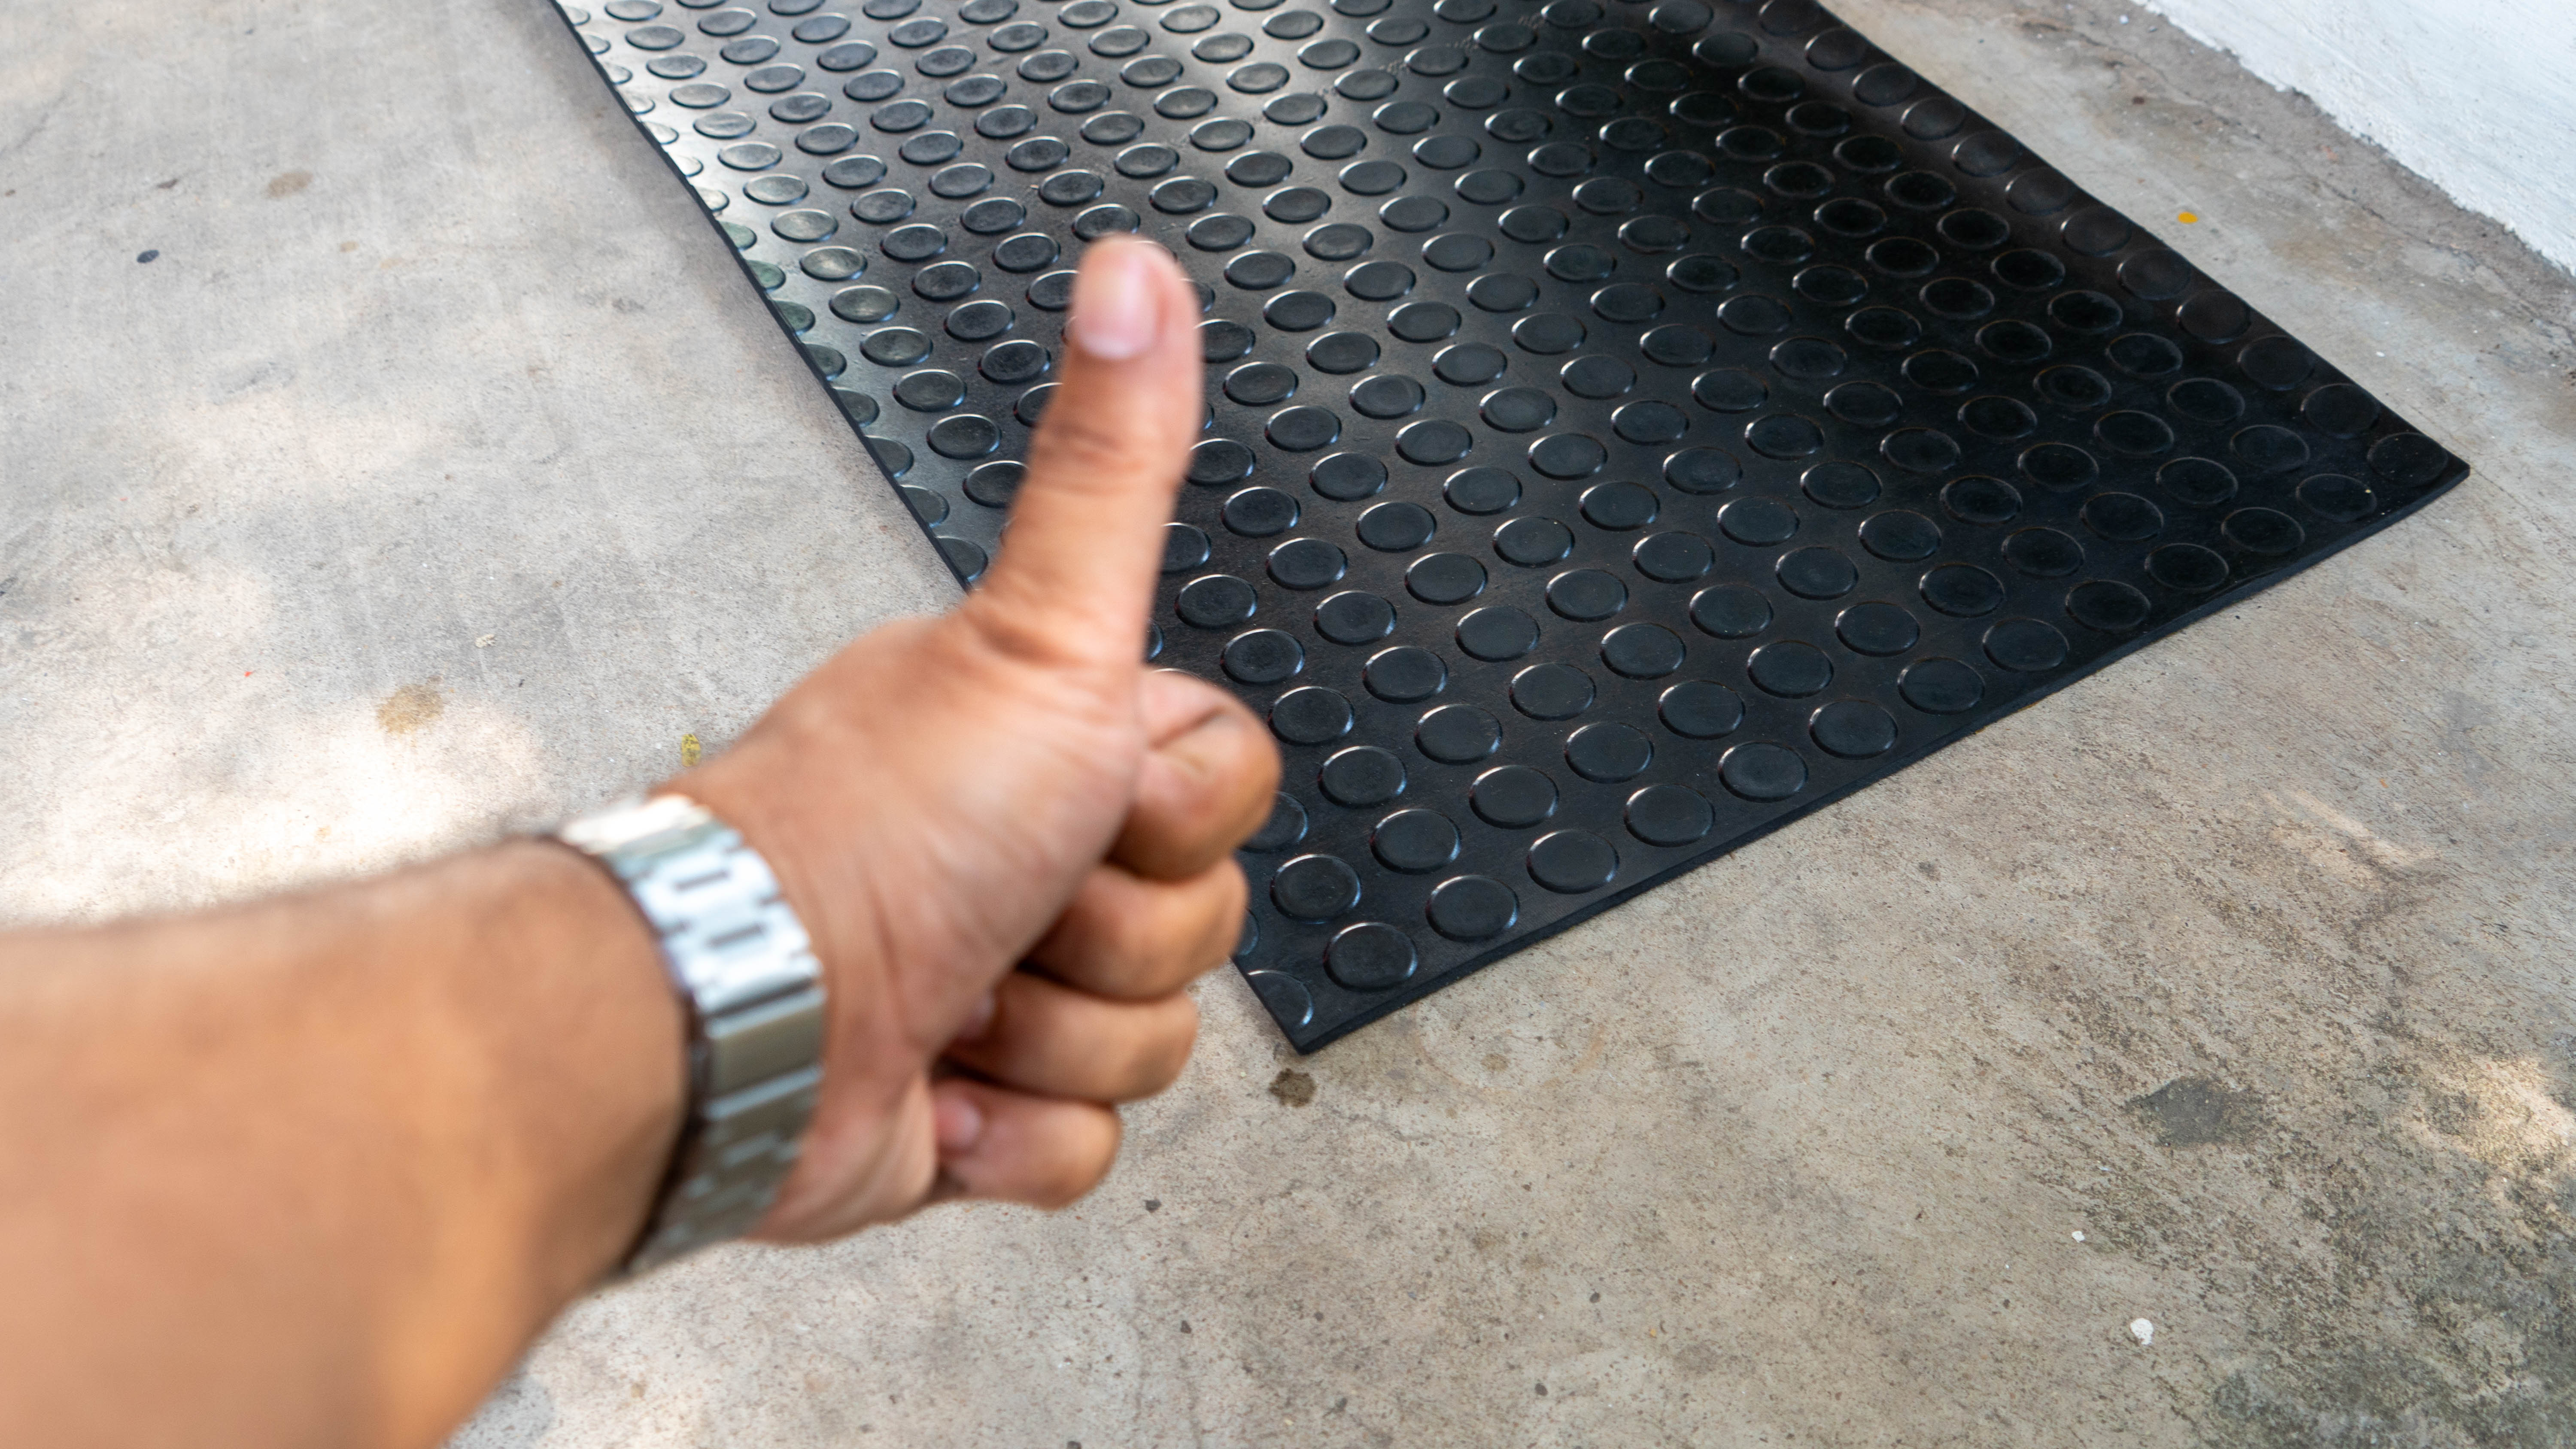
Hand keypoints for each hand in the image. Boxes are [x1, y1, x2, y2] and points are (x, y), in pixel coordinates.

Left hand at [679, 238, 1278, 1239]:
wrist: (745, 1019)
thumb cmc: (878, 829)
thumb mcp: (1040, 632)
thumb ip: (1109, 467)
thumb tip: (1133, 273)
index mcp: (1055, 746)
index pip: (1226, 794)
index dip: (1175, 813)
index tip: (1082, 793)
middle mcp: (1027, 860)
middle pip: (1202, 927)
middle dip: (1108, 934)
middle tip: (1002, 896)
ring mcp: (1005, 994)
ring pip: (1154, 1046)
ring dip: (1053, 1034)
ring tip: (951, 994)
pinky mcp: (973, 1114)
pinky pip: (1084, 1148)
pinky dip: (1011, 1131)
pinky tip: (936, 1082)